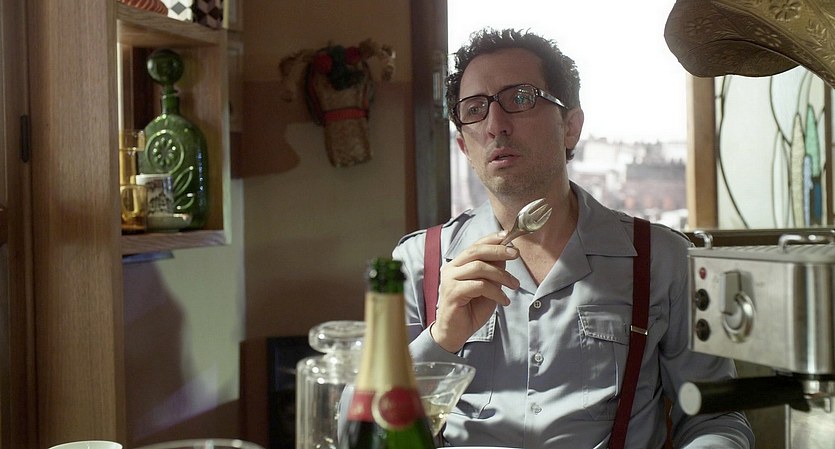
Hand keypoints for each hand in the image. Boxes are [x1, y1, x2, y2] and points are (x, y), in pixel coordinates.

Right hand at [430, 231, 520, 351]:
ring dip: (502, 275)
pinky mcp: (453, 293)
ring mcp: (450, 280)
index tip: (509, 236)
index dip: (491, 239)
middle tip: (516, 255)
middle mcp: (451, 269)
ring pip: (479, 267)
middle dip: (498, 250)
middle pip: (476, 251)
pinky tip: (504, 301)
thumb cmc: (470, 310)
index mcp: (457, 264)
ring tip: (514, 286)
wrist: (455, 333)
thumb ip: (493, 271)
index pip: (475, 245)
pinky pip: (479, 286)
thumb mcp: (487, 288)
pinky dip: (496, 292)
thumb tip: (505, 254)